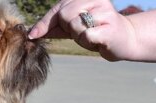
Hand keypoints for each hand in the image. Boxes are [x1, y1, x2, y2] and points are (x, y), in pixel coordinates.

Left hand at [29, 0, 155, 62]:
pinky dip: (88, 41)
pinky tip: (97, 40)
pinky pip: (86, 35)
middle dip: (68, 29)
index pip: (57, 9)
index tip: (32, 35)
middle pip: (64, 15)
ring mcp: (103, 10)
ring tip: (91, 36)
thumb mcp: (72, 29)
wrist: (123, 40)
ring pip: (75, 25)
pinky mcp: (109, 25)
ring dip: (79, 37)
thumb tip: (32, 33)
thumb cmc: (96, 32)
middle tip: (82, 33)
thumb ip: (54, 28)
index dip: (44, 23)